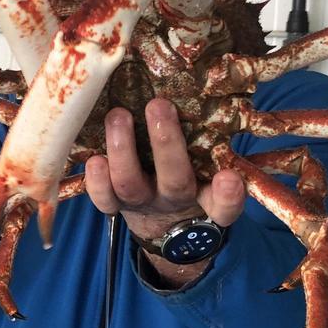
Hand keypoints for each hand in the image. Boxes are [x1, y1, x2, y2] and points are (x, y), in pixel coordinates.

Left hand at [85, 99, 245, 284]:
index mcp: (207, 198)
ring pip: (129, 184)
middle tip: (159, 105)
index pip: (224, 204)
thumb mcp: (213, 174)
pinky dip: (96, 180)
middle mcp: (174, 201)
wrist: (162, 222)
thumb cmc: (192, 181)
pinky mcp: (114, 203)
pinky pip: (102, 198)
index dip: (228, 195)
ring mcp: (141, 202)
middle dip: (167, 143)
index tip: (229, 177)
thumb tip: (233, 114)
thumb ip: (222, 154)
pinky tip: (94, 158)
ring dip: (122, 149)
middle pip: (175, 181)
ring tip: (118, 115)